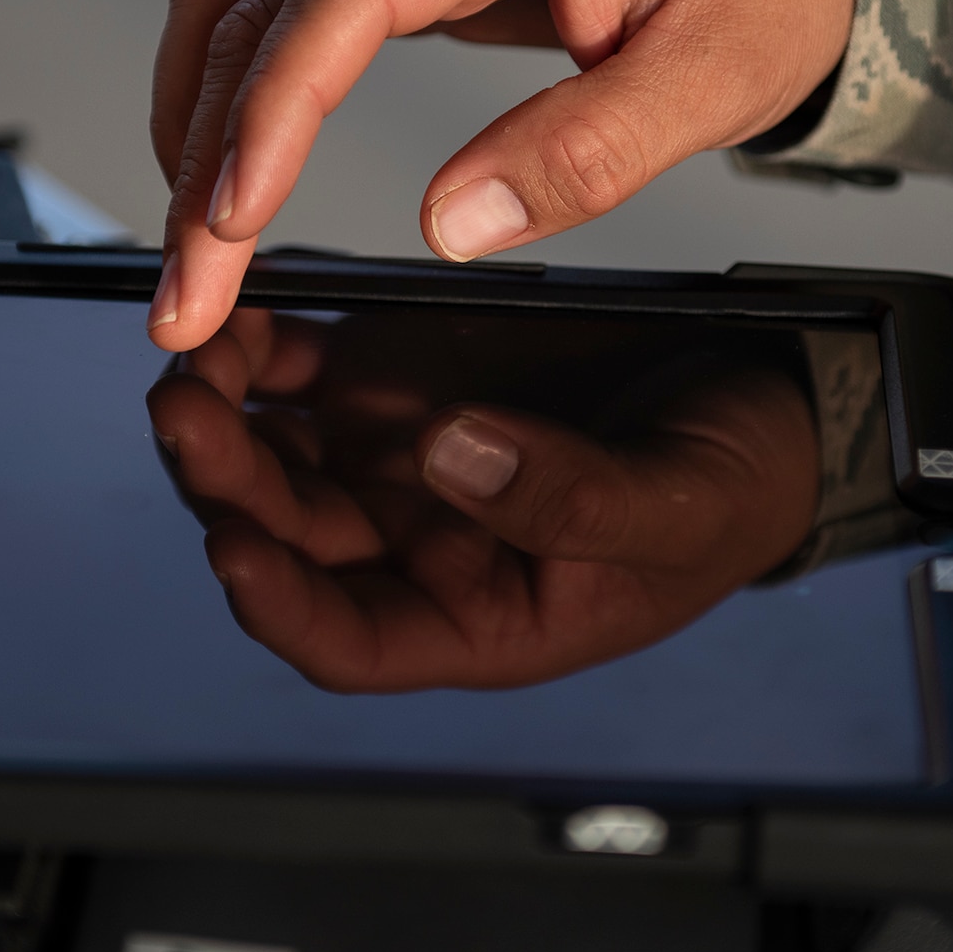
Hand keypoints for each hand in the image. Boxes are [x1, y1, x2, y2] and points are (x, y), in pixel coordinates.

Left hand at [144, 308, 818, 690]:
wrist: (764, 400)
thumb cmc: (730, 488)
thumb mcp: (673, 507)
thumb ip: (568, 496)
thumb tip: (449, 455)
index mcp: (479, 614)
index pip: (348, 640)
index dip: (280, 606)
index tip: (235, 547)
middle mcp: (421, 545)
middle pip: (288, 537)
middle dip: (225, 483)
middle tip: (187, 409)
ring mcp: (403, 458)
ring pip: (275, 455)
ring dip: (224, 412)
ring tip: (199, 351)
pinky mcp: (401, 380)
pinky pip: (303, 375)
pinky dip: (262, 346)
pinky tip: (243, 311)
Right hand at [147, 0, 853, 350]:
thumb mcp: (715, 75)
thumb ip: (586, 150)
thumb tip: (447, 229)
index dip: (271, 114)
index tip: (230, 222)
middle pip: (259, 2)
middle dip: (204, 156)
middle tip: (187, 299)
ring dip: (198, 120)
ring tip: (195, 255)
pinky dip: (241, 86)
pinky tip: (234, 171)